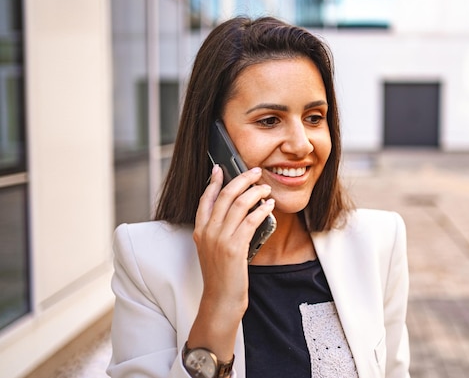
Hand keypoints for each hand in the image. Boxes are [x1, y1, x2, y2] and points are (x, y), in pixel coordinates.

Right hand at [188, 165, 273, 358]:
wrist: (220, 300)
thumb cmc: (221, 276)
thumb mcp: (212, 250)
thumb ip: (218, 231)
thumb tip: (237, 211)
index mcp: (199, 231)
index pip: (205, 199)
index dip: (214, 181)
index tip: (221, 168)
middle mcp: (207, 232)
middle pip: (226, 195)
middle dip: (242, 179)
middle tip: (255, 172)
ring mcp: (220, 239)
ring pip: (240, 204)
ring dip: (256, 192)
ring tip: (265, 189)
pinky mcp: (234, 247)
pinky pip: (251, 220)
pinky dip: (262, 209)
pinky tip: (269, 205)